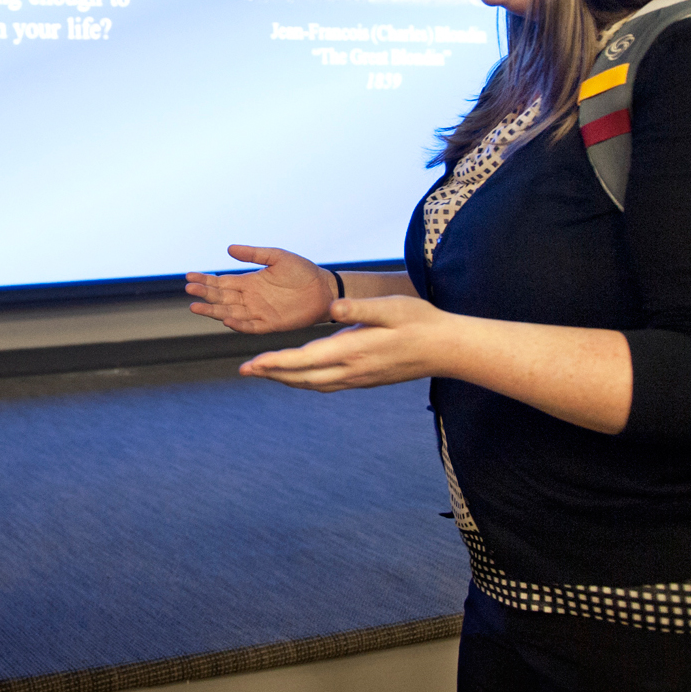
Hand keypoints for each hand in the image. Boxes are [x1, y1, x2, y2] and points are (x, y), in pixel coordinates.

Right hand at [185, 244, 337, 334]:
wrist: (324, 290)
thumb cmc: (302, 271)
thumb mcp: (277, 257)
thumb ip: (254, 254)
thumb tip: (229, 249)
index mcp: (250, 281)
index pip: (222, 282)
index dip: (206, 280)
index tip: (189, 277)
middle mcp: (251, 298)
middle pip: (222, 298)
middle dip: (205, 294)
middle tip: (188, 290)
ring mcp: (259, 312)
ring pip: (230, 312)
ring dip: (214, 310)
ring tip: (196, 307)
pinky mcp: (270, 324)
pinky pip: (250, 326)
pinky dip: (237, 324)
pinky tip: (225, 319)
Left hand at [238, 292, 452, 393]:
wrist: (445, 349)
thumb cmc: (419, 322)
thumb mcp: (390, 307)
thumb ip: (360, 308)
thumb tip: (332, 307)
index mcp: (353, 350)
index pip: (304, 360)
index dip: (275, 363)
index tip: (250, 364)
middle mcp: (352, 370)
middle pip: (303, 377)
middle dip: (272, 373)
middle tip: (245, 370)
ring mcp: (359, 378)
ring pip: (314, 384)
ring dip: (288, 379)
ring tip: (266, 372)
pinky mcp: (365, 379)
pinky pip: (328, 384)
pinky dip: (307, 381)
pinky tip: (302, 375)